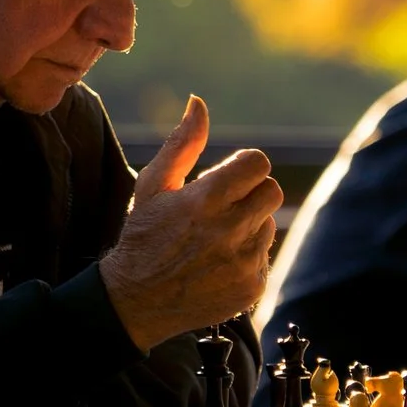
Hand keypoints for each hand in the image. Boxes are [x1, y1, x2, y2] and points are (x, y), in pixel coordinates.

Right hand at [98, 95, 282, 349]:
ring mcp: (243, 261)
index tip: (224, 180)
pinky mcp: (252, 286)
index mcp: (205, 199)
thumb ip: (182, 143)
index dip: (242, 167)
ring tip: (214, 238)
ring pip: (269, 223)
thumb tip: (198, 103)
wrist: (135, 302)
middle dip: (249, 193)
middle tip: (222, 206)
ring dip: (248, 225)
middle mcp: (229, 230)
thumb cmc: (143, 236)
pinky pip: (265, 256)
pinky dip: (247, 255)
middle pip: (271, 190)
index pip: (258, 162)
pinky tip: (217, 262)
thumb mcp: (153, 186)